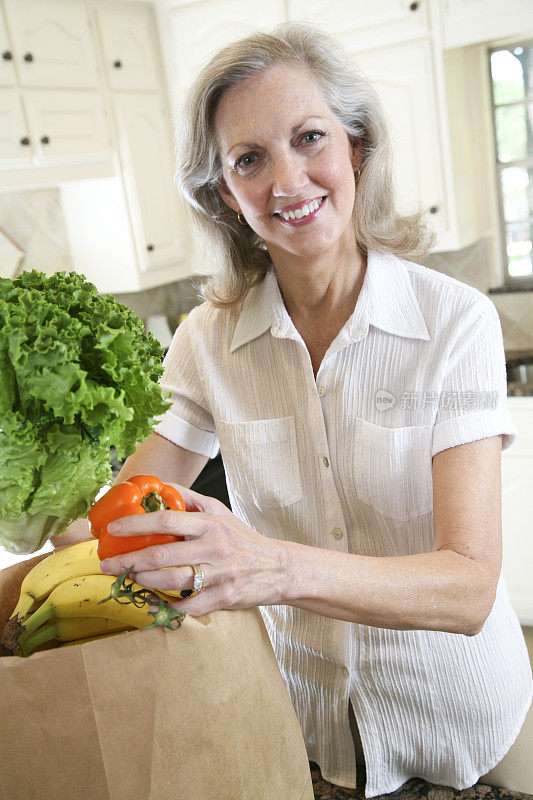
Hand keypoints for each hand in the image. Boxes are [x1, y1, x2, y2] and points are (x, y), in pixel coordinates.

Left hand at [98, 484, 290, 615]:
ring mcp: (219, 575)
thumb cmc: (240, 538)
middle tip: (108, 565)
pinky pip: (188, 606)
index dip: (137, 525)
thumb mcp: (219, 511)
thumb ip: (189, 499)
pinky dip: (167, 606)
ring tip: (129, 579)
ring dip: (144, 582)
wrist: (276, 567)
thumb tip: (159, 486)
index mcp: (210, 524)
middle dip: (129, 561)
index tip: (113, 529)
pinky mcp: (223, 598)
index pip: (167, 520)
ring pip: (171, 582)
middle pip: (162, 555)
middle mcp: (214, 548)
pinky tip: (152, 603)